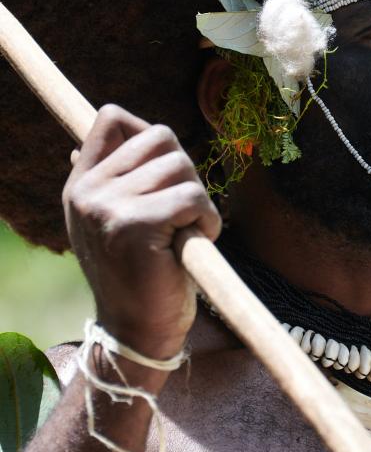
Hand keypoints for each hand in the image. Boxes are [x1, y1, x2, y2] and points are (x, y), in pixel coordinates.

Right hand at [63, 105, 221, 359]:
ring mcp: (107, 207)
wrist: (139, 333)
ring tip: (185, 233)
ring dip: (199, 199)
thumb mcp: (116, 220)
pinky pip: (192, 197)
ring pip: (180, 165)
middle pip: (160, 136)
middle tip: (182, 213)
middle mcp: (87, 191)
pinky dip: (208, 219)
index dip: (149, 133)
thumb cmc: (142, 275)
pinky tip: (195, 243)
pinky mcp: (134, 225)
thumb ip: (115, 177)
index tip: (165, 174)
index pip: (111, 118)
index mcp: (81, 184)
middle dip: (186, 171)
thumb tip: (117, 123)